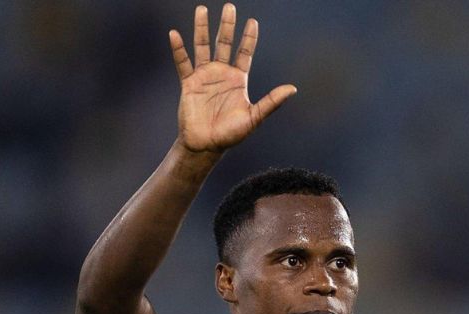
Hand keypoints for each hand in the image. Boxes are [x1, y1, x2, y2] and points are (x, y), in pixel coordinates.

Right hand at [169, 4, 296, 152]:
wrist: (206, 145)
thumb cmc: (231, 134)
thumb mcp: (255, 117)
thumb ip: (271, 101)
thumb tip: (293, 89)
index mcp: (238, 79)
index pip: (244, 53)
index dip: (248, 37)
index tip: (252, 22)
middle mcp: (221, 74)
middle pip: (224, 43)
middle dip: (227, 25)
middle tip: (230, 7)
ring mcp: (204, 77)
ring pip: (203, 47)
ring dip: (202, 28)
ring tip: (202, 9)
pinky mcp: (188, 83)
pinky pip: (183, 63)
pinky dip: (178, 49)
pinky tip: (175, 33)